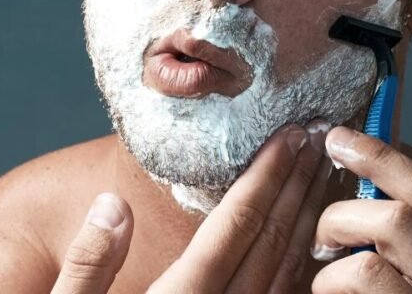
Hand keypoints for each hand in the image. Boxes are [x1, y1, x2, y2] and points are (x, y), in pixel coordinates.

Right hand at [53, 121, 332, 292]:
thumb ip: (87, 266)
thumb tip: (111, 204)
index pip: (235, 227)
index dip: (265, 176)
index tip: (289, 136)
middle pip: (272, 244)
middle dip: (297, 187)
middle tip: (320, 140)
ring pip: (288, 275)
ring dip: (309, 221)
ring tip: (324, 177)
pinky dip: (304, 267)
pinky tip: (311, 242)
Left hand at [310, 126, 411, 292]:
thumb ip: (397, 232)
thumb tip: (361, 164)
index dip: (383, 154)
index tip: (340, 138)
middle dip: (363, 183)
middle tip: (324, 213)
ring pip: (391, 224)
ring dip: (338, 232)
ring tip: (322, 259)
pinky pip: (364, 271)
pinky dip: (329, 278)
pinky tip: (326, 292)